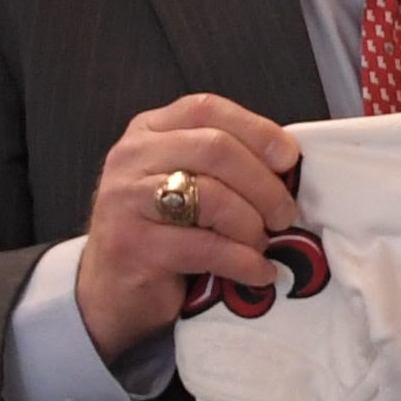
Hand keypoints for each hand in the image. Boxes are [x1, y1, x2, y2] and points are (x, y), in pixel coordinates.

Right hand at [75, 94, 304, 357]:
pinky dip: (244, 262)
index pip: (207, 109)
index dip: (256, 130)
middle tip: (283, 215)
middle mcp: (132, 157)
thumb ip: (223, 162)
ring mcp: (126, 199)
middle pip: (216, 149)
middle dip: (264, 185)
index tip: (289, 159)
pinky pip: (206, 247)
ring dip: (252, 226)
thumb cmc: (163, 233)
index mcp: (149, 131)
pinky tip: (258, 272)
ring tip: (262, 246)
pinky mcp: (133, 246)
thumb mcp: (186, 184)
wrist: (112, 291)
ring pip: (214, 197)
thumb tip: (287, 161)